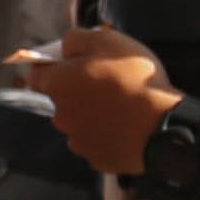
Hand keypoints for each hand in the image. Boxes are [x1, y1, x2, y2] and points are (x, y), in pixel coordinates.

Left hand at [14, 25, 180, 177]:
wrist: (162, 124)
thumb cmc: (133, 78)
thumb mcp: (106, 40)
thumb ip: (76, 39)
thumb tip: (63, 47)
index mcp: (58, 85)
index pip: (37, 75)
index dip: (52, 66)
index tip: (72, 63)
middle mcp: (60, 116)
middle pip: (61, 100)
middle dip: (77, 92)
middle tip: (106, 84)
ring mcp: (78, 142)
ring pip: (79, 124)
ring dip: (91, 115)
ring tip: (120, 107)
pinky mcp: (97, 160)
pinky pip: (97, 143)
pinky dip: (106, 136)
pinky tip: (126, 128)